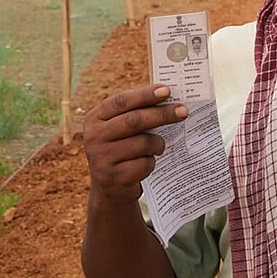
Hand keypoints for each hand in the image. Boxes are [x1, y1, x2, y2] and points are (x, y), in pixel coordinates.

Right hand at [83, 84, 188, 205]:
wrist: (110, 187)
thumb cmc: (122, 147)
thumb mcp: (121, 127)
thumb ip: (137, 111)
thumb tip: (170, 98)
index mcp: (95, 117)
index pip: (122, 101)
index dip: (145, 95)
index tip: (167, 90)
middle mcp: (93, 136)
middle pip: (134, 120)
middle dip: (162, 114)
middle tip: (183, 111)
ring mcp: (101, 158)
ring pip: (143, 143)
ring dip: (158, 143)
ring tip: (159, 145)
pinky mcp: (113, 178)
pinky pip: (144, 164)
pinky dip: (152, 162)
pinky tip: (146, 163)